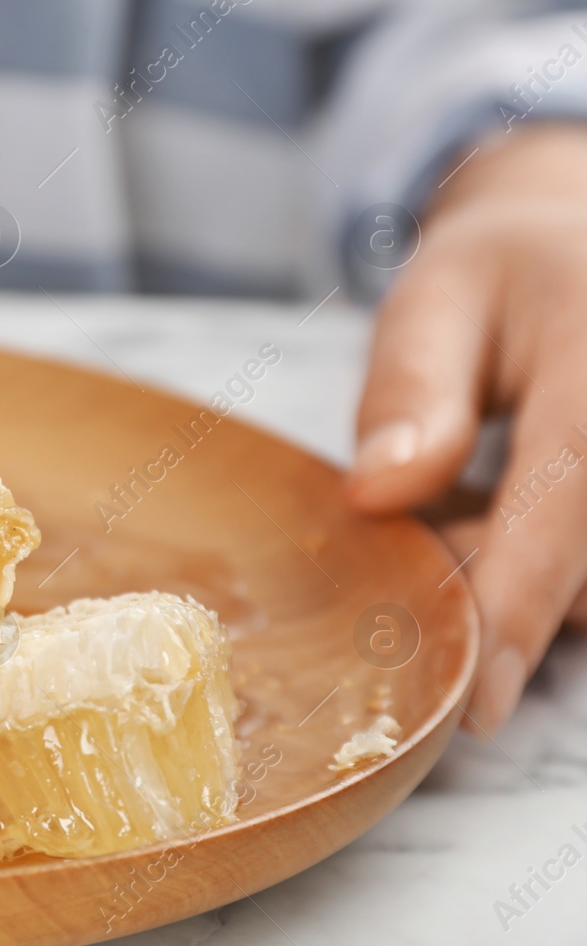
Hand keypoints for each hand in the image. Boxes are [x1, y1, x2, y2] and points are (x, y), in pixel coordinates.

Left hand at [347, 123, 586, 731]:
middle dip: (497, 582)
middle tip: (430, 516)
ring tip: (469, 488)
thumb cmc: (500, 275)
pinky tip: (503, 507)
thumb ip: (410, 391)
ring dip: (524, 572)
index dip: (520, 605)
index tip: (481, 699)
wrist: (582, 247)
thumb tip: (380, 494)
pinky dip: (546, 563)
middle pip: (584, 563)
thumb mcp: (434, 301)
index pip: (564, 501)